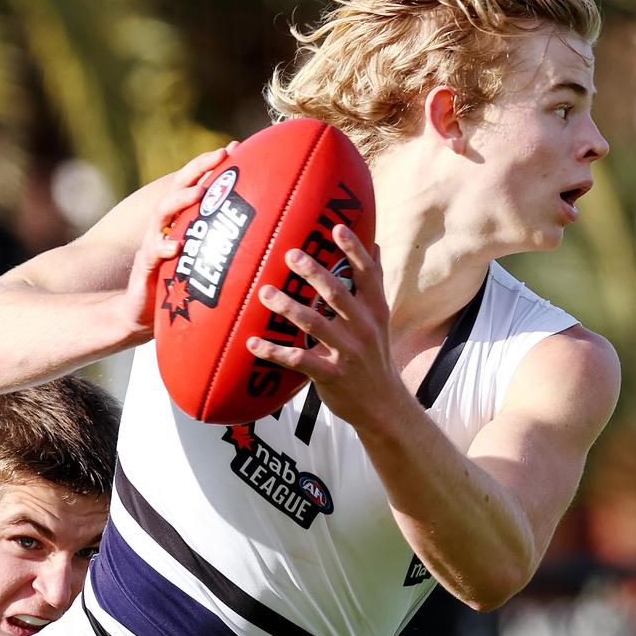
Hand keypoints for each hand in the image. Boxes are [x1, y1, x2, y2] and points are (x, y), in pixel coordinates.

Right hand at [118, 143, 235, 338]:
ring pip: (161, 214)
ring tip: (198, 192)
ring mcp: (151, 245)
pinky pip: (150, 255)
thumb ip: (225, 248)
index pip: (194, 184)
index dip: (210, 165)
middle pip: (177, 189)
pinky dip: (162, 249)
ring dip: (180, 200)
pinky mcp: (143, 269)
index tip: (235, 147)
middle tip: (220, 156)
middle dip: (198, 169)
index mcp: (180, 222)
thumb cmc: (180, 288)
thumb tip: (267, 235)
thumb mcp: (205, 264)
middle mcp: (164, 227)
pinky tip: (175, 247)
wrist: (142, 316)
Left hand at [246, 224, 400, 428]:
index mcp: (375, 311)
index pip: (367, 275)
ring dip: (288, 307)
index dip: (354, 251)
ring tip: (265, 292)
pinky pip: (297, 359)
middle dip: (314, 273)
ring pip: (314, 324)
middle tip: (290, 254)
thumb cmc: (374, 356)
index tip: (337, 228)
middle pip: (338, 294)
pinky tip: (252, 342)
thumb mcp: (380, 320)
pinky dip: (273, 351)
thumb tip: (374, 246)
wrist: (384, 406)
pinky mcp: (330, 375)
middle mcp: (363, 328)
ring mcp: (346, 352)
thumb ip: (373, 285)